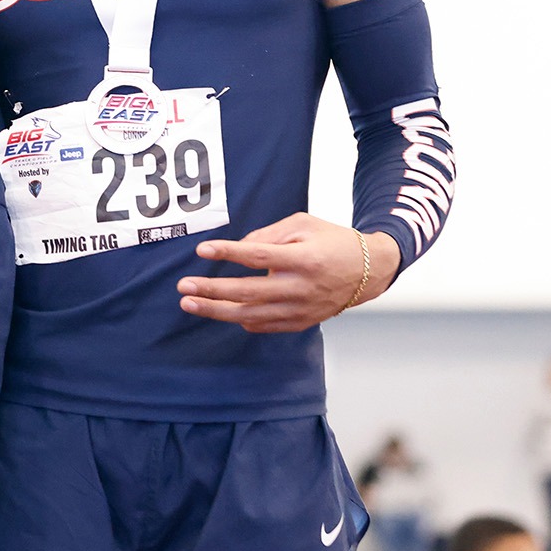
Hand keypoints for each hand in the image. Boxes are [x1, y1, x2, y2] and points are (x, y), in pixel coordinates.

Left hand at [175, 213, 401, 332]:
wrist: (368, 272)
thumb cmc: (332, 241)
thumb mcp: (303, 224)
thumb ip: (269, 234)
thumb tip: (238, 247)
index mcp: (305, 259)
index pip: (260, 257)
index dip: (229, 253)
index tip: (202, 249)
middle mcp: (303, 288)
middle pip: (250, 293)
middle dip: (212, 291)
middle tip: (183, 286)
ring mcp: (302, 309)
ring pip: (252, 315)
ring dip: (217, 311)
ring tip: (190, 303)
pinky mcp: (302, 322)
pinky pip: (265, 326)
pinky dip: (242, 320)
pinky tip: (222, 312)